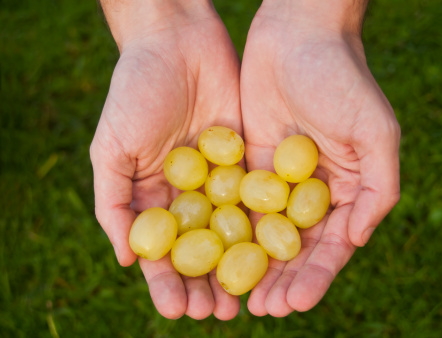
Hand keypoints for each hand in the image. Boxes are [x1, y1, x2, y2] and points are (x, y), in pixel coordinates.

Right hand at [90, 1, 240, 319]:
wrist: (178, 43)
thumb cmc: (135, 92)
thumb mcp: (111, 148)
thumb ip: (113, 201)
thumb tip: (126, 259)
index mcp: (153, 196)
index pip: (160, 251)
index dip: (167, 282)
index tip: (178, 309)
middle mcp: (190, 195)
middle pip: (200, 250)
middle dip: (207, 284)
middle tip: (220, 314)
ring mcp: (222, 180)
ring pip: (233, 233)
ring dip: (239, 268)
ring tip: (248, 299)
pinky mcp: (250, 162)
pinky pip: (258, 200)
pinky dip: (265, 229)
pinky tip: (274, 255)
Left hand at [240, 1, 400, 316]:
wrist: (296, 36)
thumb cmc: (343, 79)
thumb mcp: (376, 132)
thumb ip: (379, 188)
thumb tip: (356, 241)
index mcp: (348, 190)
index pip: (333, 245)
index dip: (317, 276)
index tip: (296, 301)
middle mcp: (312, 193)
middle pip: (296, 249)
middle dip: (282, 281)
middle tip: (263, 310)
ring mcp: (278, 182)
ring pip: (264, 235)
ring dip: (253, 268)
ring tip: (239, 300)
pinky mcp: (247, 166)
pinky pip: (237, 206)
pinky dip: (229, 234)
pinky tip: (214, 258)